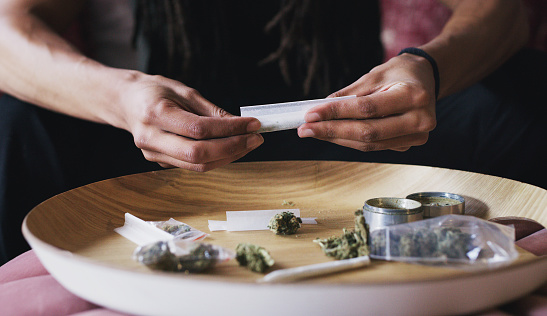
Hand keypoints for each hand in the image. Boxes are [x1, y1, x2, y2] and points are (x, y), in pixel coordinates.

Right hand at [118, 73, 262, 170]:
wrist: (123, 102)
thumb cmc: (153, 91)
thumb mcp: (182, 90)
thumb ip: (210, 110)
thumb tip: (240, 123)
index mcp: (155, 114)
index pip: (199, 129)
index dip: (229, 129)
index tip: (253, 124)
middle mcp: (151, 139)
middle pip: (198, 154)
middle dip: (232, 148)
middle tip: (255, 138)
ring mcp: (153, 154)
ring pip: (198, 166)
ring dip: (228, 156)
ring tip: (248, 143)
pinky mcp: (160, 162)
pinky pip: (193, 166)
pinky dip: (216, 158)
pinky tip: (230, 147)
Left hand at [297, 53, 436, 151]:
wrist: (427, 79)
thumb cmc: (401, 73)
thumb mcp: (375, 75)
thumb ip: (349, 94)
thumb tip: (319, 109)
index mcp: (414, 95)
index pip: (367, 108)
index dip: (337, 112)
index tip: (310, 114)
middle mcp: (420, 120)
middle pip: (368, 132)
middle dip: (332, 131)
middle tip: (304, 129)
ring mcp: (416, 136)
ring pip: (369, 144)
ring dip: (337, 139)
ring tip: (313, 132)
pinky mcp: (408, 145)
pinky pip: (374, 147)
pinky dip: (350, 141)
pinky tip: (332, 135)